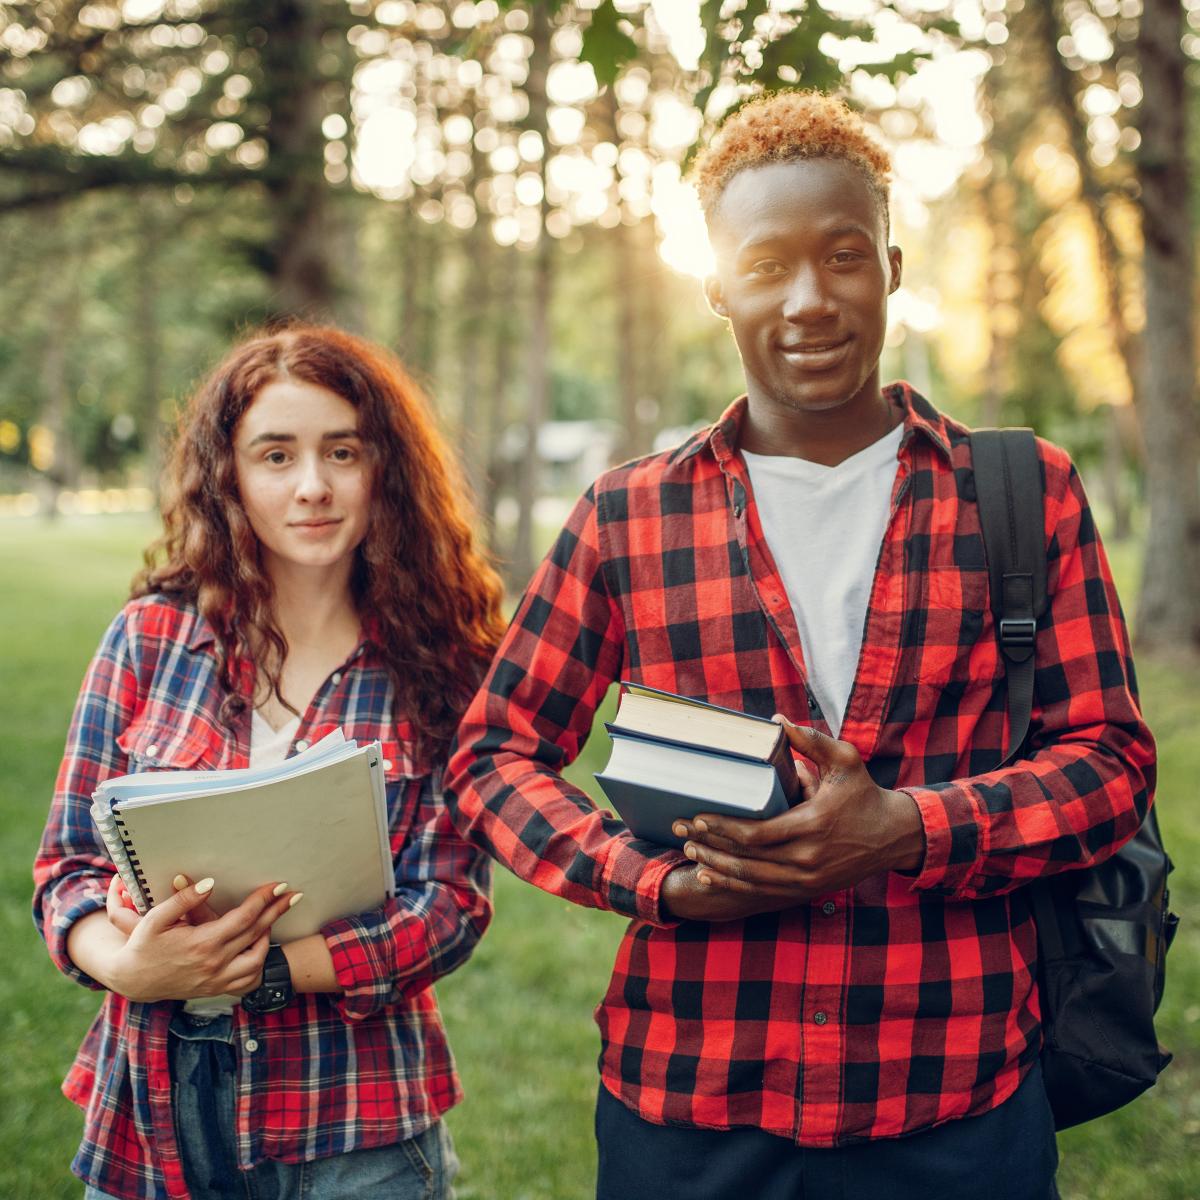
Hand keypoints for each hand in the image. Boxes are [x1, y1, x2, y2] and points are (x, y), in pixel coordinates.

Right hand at [103, 878, 298, 1001]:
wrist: (132, 980)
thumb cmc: (143, 945)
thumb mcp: (156, 918)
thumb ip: (184, 899)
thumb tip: (210, 884)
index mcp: (202, 944)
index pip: (243, 918)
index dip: (263, 900)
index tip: (278, 885)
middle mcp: (213, 964)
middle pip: (256, 934)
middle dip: (276, 912)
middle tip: (292, 895)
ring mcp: (216, 980)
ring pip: (256, 961)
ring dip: (268, 938)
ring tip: (272, 919)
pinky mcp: (215, 990)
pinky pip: (247, 981)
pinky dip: (258, 965)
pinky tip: (259, 948)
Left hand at [670, 716, 924, 908]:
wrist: (894, 836)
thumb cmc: (865, 793)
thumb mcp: (844, 760)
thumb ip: (809, 740)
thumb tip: (775, 720)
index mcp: (812, 825)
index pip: (756, 834)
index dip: (721, 828)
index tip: (696, 817)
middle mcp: (807, 858)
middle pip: (746, 859)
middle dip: (709, 846)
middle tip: (680, 832)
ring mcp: (807, 879)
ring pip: (751, 880)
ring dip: (717, 867)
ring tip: (689, 852)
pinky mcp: (808, 889)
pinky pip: (763, 892)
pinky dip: (733, 885)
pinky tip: (710, 875)